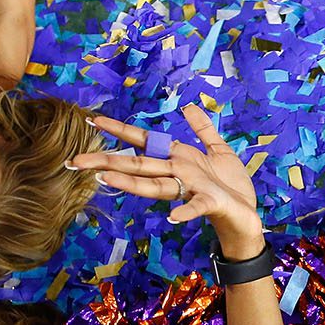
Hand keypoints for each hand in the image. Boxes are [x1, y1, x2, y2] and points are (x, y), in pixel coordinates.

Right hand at [71, 105, 263, 256]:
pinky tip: (172, 218)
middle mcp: (177, 175)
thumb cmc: (231, 186)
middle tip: (77, 161)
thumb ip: (203, 129)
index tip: (94, 120)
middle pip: (138, 165)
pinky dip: (185, 212)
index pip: (143, 142)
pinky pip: (196, 207)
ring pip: (156, 185)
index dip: (119, 130)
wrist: (247, 215)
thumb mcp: (219, 151)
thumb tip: (188, 106)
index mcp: (178, 159)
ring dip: (131, 183)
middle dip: (107, 161)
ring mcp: (190, 189)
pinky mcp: (210, 203)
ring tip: (106, 178)